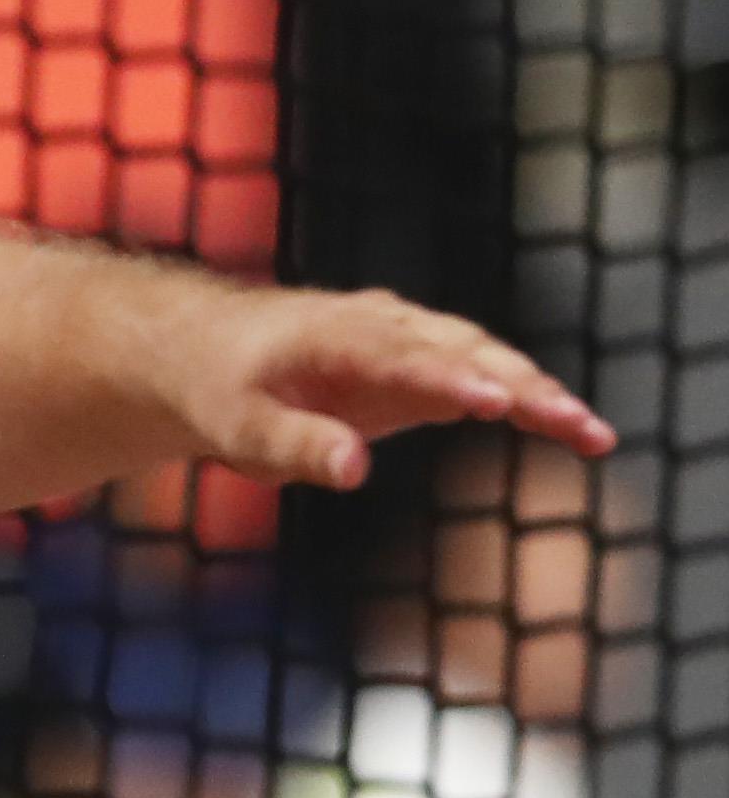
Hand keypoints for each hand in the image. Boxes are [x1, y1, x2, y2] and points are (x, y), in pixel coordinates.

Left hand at [181, 287, 614, 488]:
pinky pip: (483, 376)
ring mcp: (406, 340)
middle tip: (575, 424)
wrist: (205, 352)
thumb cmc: (219, 392)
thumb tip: (356, 471)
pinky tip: (576, 432)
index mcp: (332, 336)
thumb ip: (295, 446)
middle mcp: (381, 326)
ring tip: (592, 435)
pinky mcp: (420, 364)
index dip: (448, 377)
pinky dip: (527, 399)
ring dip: (539, 393)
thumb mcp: (238, 429)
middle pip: (462, 350)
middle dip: (520, 386)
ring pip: (485, 358)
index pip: (399, 356)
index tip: (495, 401)